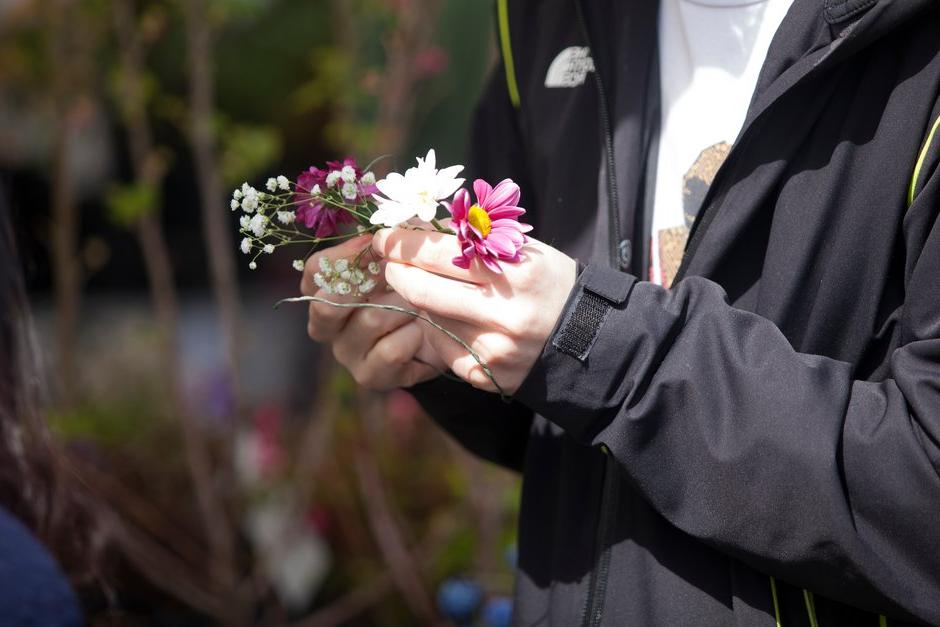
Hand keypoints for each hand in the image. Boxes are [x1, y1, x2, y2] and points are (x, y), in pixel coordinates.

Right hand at [301, 234, 442, 389]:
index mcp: (328, 291)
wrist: (450, 333)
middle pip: (325, 306)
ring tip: (422, 300)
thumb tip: (386, 227)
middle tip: (396, 272)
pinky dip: (414, 335)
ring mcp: (348, 354)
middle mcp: (329, 326)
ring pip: (368, 321)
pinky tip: (426, 330)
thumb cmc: (422, 287)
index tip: (374, 242)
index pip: (315, 272)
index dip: (344, 255)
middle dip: (365, 284)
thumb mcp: (410, 256)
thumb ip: (394, 239)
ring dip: (403, 304)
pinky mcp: (372, 376)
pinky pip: (390, 351)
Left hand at [372, 228, 576, 394]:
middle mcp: (503, 315)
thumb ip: (474, 240)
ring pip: (428, 320)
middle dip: (397, 272)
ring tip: (429, 289)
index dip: (404, 243)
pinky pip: (442, 347)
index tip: (386, 236)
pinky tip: (455, 321)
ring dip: (420, 302)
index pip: (441, 253)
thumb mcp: (522, 250)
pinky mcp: (485, 375)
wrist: (587, 339)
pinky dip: (439, 331)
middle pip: (423, 290)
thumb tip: (417, 228)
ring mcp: (493, 349)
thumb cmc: (549, 283)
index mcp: (515, 273)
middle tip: (390, 262)